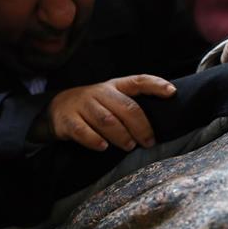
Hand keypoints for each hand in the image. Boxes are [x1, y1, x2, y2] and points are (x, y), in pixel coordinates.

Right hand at [39, 75, 175, 150]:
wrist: (55, 109)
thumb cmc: (92, 107)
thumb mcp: (110, 99)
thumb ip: (130, 105)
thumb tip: (158, 125)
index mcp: (114, 86)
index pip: (138, 81)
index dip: (156, 85)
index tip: (172, 93)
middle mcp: (99, 93)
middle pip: (125, 107)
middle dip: (141, 126)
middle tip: (148, 142)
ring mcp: (82, 105)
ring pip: (106, 120)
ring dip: (121, 135)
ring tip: (129, 146)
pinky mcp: (67, 120)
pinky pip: (83, 131)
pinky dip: (94, 140)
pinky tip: (103, 147)